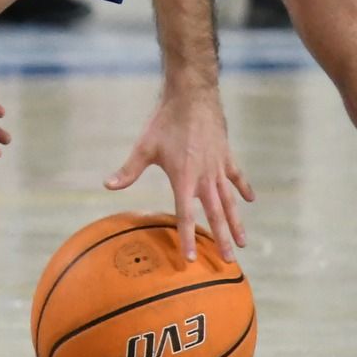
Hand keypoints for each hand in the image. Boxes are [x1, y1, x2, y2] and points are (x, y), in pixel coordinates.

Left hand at [105, 84, 252, 263]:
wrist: (191, 95)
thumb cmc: (165, 121)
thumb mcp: (144, 146)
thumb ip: (128, 170)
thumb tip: (107, 186)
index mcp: (184, 178)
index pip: (186, 215)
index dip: (188, 237)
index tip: (191, 259)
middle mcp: (204, 177)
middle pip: (215, 214)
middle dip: (221, 238)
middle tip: (228, 261)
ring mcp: (218, 167)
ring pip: (230, 200)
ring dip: (236, 222)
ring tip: (242, 242)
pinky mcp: (226, 155)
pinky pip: (237, 176)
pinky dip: (244, 188)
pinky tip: (250, 200)